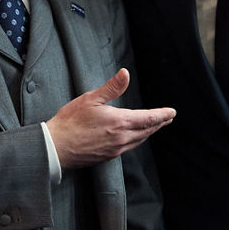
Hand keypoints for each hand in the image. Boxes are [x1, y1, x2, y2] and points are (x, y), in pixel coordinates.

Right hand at [47, 69, 174, 170]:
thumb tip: (125, 73)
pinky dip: (137, 139)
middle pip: (147, 130)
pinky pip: (129, 147)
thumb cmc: (70, 122)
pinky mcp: (108, 156)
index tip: (172, 112)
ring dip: (149, 132)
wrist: (56, 148)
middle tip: (168, 118)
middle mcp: (122, 138)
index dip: (162, 115)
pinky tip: (134, 137)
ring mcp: (116, 149)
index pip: (149, 118)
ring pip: (139, 140)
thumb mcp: (90, 99)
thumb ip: (111, 87)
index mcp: (120, 122)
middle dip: (159, 123)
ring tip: (155, 126)